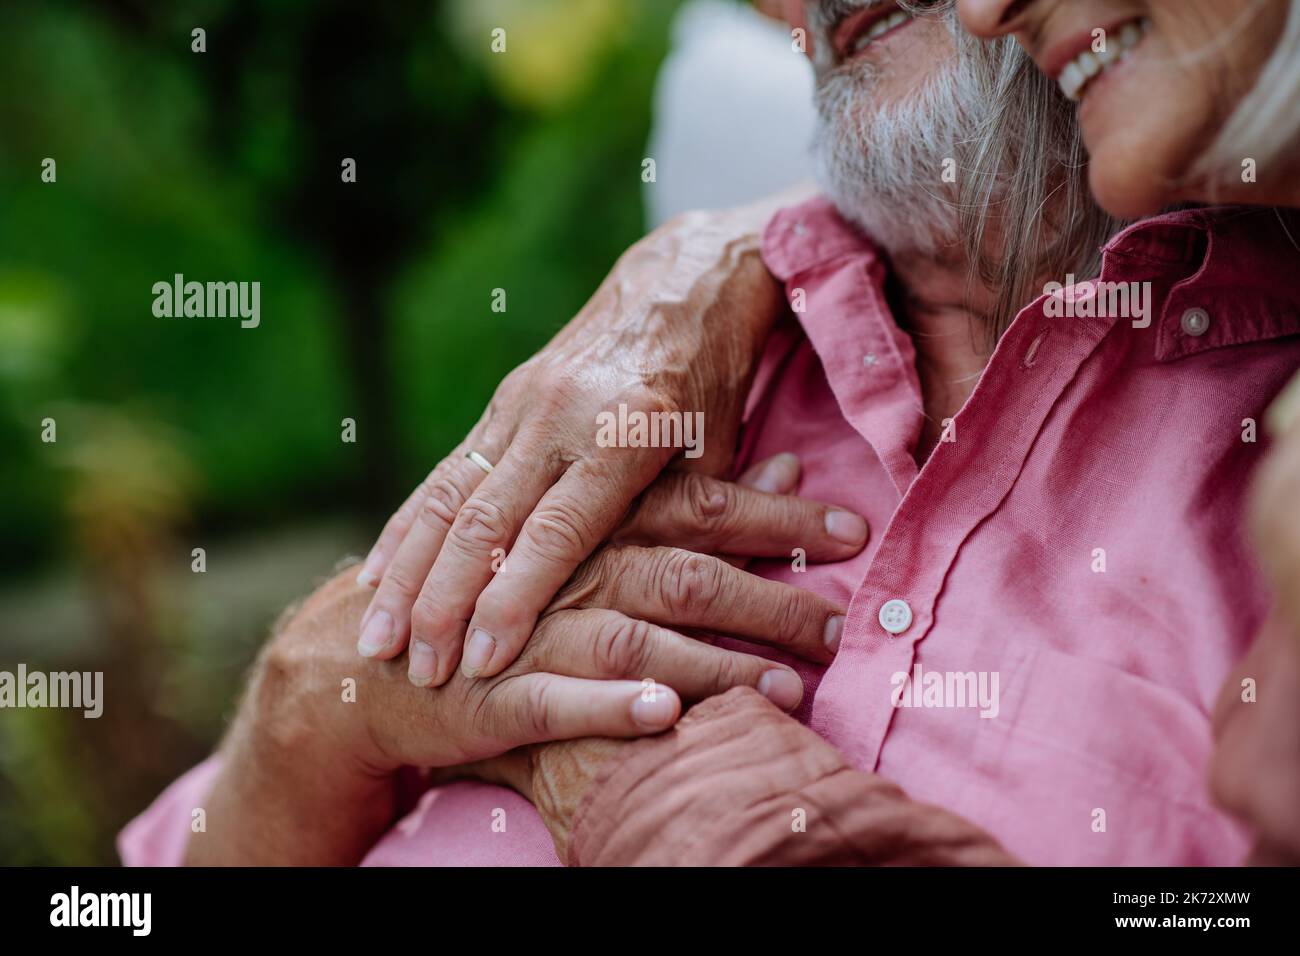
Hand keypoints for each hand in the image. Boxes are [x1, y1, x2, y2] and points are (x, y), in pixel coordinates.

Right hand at [355, 198, 797, 684]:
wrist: (681, 281)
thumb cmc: (713, 377)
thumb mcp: (718, 446)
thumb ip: (685, 516)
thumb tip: (665, 598)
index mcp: (619, 431)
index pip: (558, 529)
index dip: (516, 596)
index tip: (482, 657)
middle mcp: (556, 417)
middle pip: (486, 519)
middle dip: (443, 599)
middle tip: (413, 667)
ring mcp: (519, 406)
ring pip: (449, 498)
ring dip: (408, 571)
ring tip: (374, 635)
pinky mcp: (501, 403)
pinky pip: (443, 475)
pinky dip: (408, 528)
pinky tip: (376, 572)